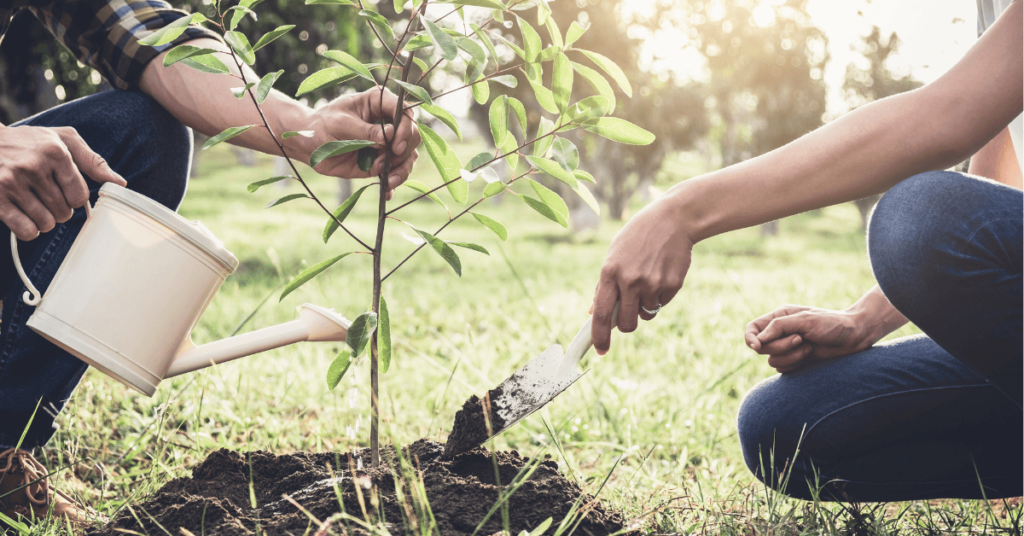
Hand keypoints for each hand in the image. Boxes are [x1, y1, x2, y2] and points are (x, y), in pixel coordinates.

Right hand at [0, 125, 125, 239]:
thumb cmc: (30, 142)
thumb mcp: (63, 140)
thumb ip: (92, 161)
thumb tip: (120, 183)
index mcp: (55, 152)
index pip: (80, 195)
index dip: (75, 199)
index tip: (66, 192)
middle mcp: (33, 166)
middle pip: (64, 212)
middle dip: (60, 211)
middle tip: (48, 198)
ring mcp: (11, 182)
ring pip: (46, 223)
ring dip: (45, 221)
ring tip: (36, 206)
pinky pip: (25, 230)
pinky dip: (30, 230)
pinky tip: (25, 217)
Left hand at [304, 88, 420, 197]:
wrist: (309, 145)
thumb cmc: (322, 125)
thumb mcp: (341, 124)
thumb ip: (365, 131)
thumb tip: (390, 136)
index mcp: (379, 103)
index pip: (404, 112)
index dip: (405, 128)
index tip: (395, 145)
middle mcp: (388, 122)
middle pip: (412, 135)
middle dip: (404, 150)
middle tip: (388, 160)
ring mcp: (386, 144)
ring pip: (408, 156)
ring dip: (402, 169)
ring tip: (389, 180)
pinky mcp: (381, 161)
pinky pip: (395, 172)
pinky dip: (393, 183)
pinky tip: (387, 192)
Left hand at [591, 192, 693, 354]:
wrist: (673, 219)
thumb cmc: (639, 237)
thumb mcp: (615, 254)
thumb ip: (604, 284)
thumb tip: (593, 312)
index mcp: (610, 272)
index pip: (601, 313)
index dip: (599, 336)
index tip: (601, 351)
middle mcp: (630, 280)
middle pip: (626, 324)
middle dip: (627, 325)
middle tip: (630, 312)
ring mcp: (652, 284)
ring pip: (646, 315)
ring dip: (645, 306)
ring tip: (648, 279)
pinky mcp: (671, 285)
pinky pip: (662, 304)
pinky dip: (660, 296)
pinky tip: (661, 273)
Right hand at [744, 305, 876, 372]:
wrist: (854, 336)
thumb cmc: (832, 323)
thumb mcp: (805, 320)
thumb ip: (779, 327)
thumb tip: (758, 340)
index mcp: (779, 317)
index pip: (752, 329)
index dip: (749, 338)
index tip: (757, 346)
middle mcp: (780, 332)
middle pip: (761, 347)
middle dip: (780, 347)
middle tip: (800, 340)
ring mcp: (787, 348)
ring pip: (772, 360)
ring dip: (791, 356)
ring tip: (808, 347)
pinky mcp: (795, 361)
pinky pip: (782, 369)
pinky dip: (795, 364)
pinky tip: (809, 355)